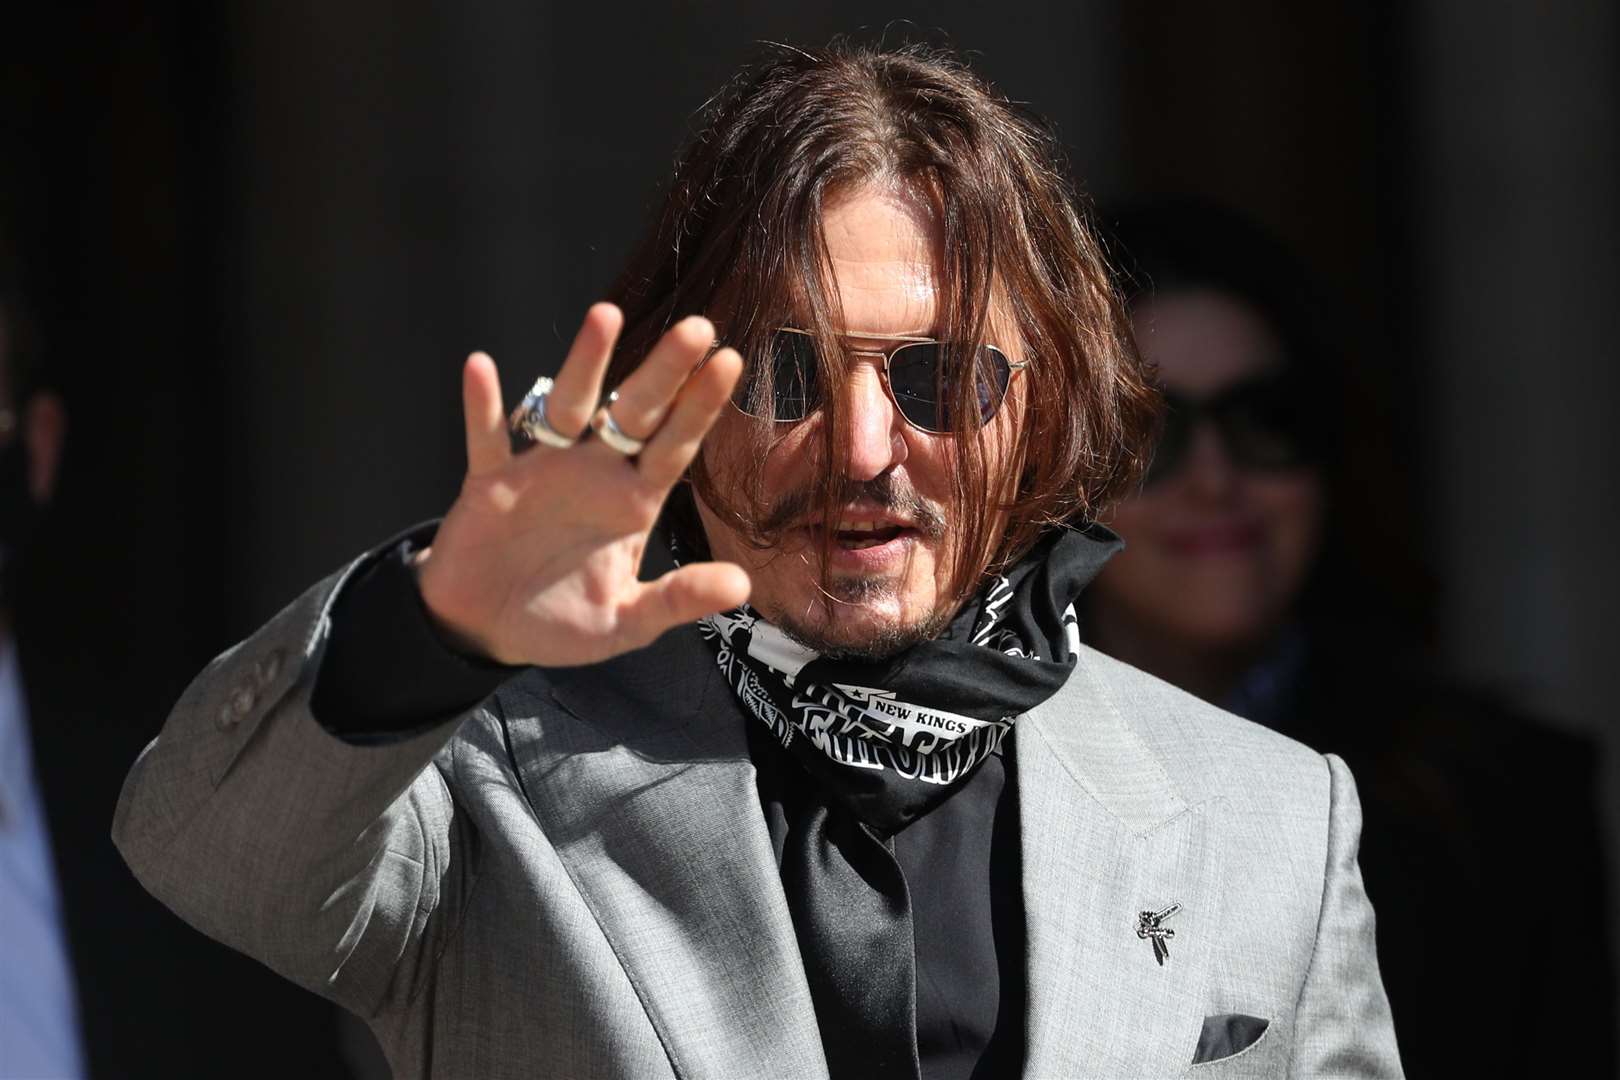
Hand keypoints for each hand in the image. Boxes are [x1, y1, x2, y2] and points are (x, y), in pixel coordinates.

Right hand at [415, 303, 749, 666]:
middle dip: (664, 371)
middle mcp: (594, 473)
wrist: (486, 629)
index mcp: (632, 502)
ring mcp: (541, 470)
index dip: (700, 407)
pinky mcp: (489, 484)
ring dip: (584, 363)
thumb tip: (741, 586)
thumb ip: (678, 599)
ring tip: (606, 314)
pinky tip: (480, 367)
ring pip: (566, 406)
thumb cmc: (561, 621)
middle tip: (698, 327)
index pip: (675, 445)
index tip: (730, 362)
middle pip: (634, 411)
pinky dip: (482, 406)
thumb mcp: (626, 621)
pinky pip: (487, 439)